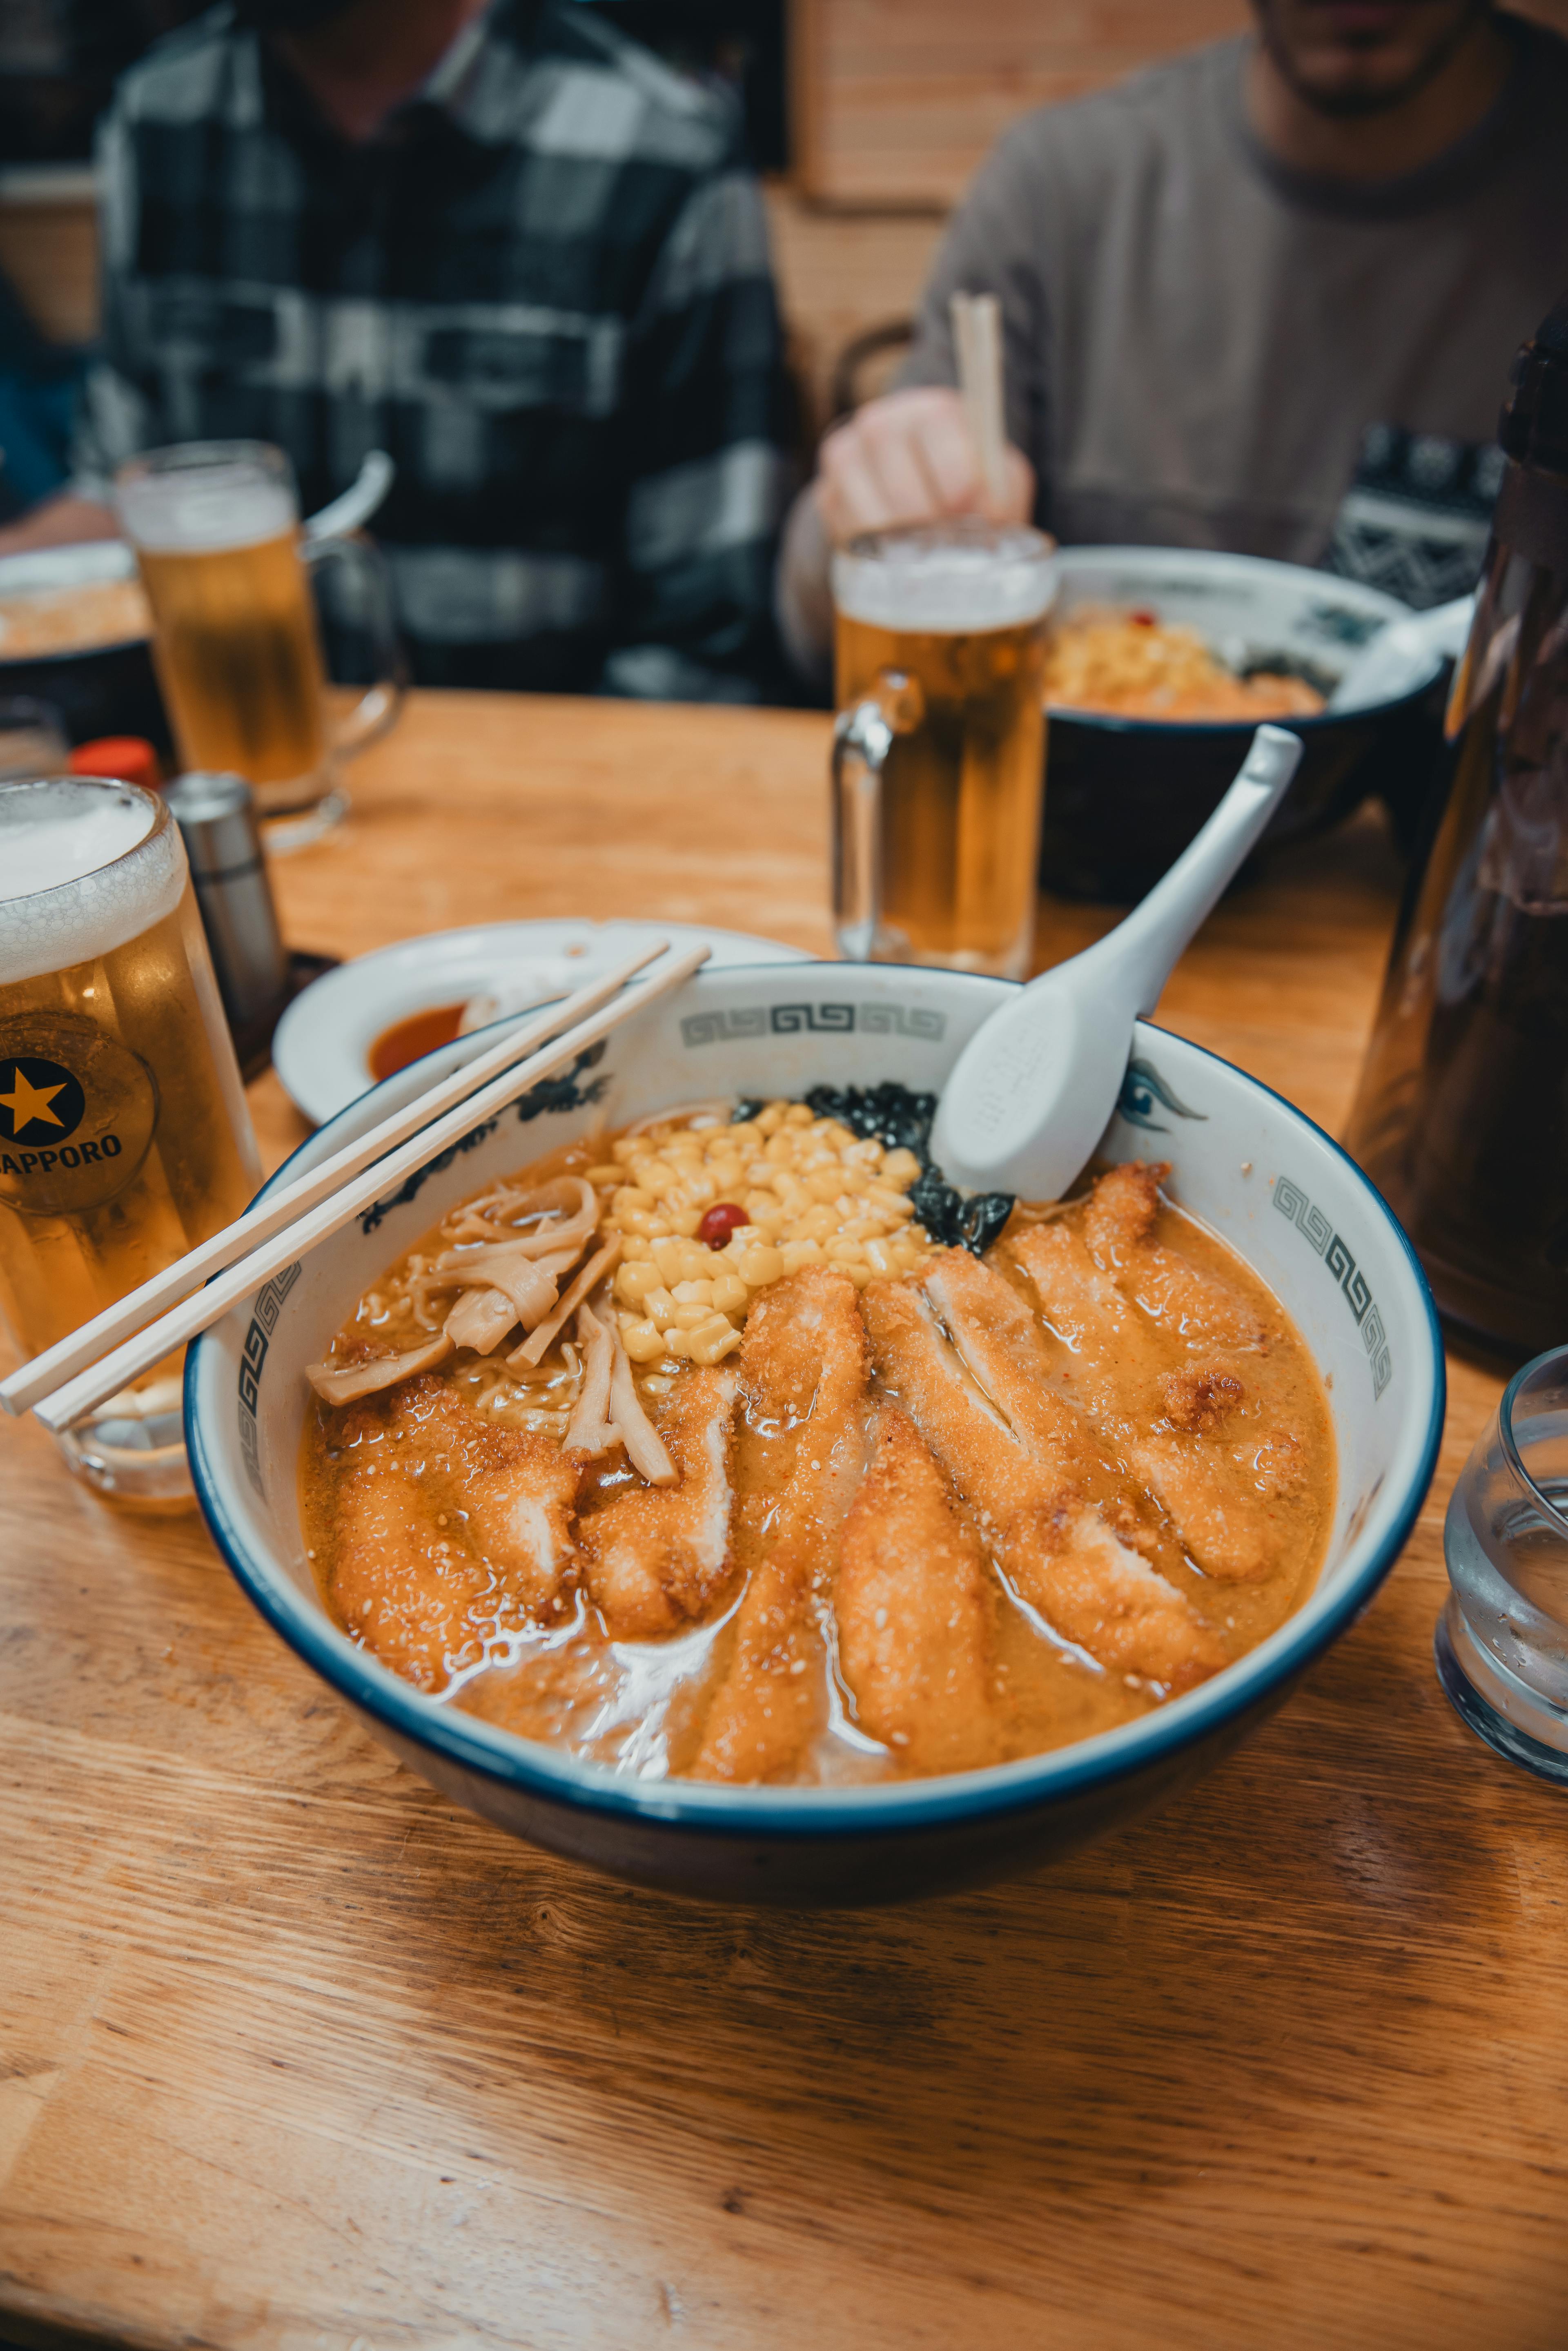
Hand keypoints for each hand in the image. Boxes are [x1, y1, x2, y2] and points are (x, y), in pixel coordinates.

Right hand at [815, 386, 1034, 545]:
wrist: (918, 479)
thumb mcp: (999, 479)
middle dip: (933, 536)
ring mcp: (846, 456)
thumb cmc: (968, 480)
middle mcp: (881, 424)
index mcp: (935, 413)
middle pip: (908, 499)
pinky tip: (894, 555)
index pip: (954, 470)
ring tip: (924, 557)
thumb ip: (1001, 495)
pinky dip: (875, 557)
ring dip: (903, 551)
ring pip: (873, 524)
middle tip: (949, 549)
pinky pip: (848, 538)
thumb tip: (986, 524)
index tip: (978, 522)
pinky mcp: (825, 494)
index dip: (967, 510)